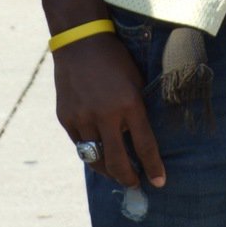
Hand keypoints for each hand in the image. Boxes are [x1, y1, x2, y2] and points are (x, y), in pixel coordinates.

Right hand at [52, 32, 165, 189]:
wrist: (80, 42)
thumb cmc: (115, 60)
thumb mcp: (135, 81)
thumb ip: (137, 110)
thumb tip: (139, 140)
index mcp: (129, 103)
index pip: (145, 146)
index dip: (153, 168)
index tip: (159, 182)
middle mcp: (105, 115)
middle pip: (118, 163)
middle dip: (129, 178)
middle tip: (135, 183)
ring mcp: (83, 119)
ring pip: (96, 159)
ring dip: (108, 169)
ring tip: (117, 171)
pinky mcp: (66, 119)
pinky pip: (80, 145)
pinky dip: (90, 150)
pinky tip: (98, 148)